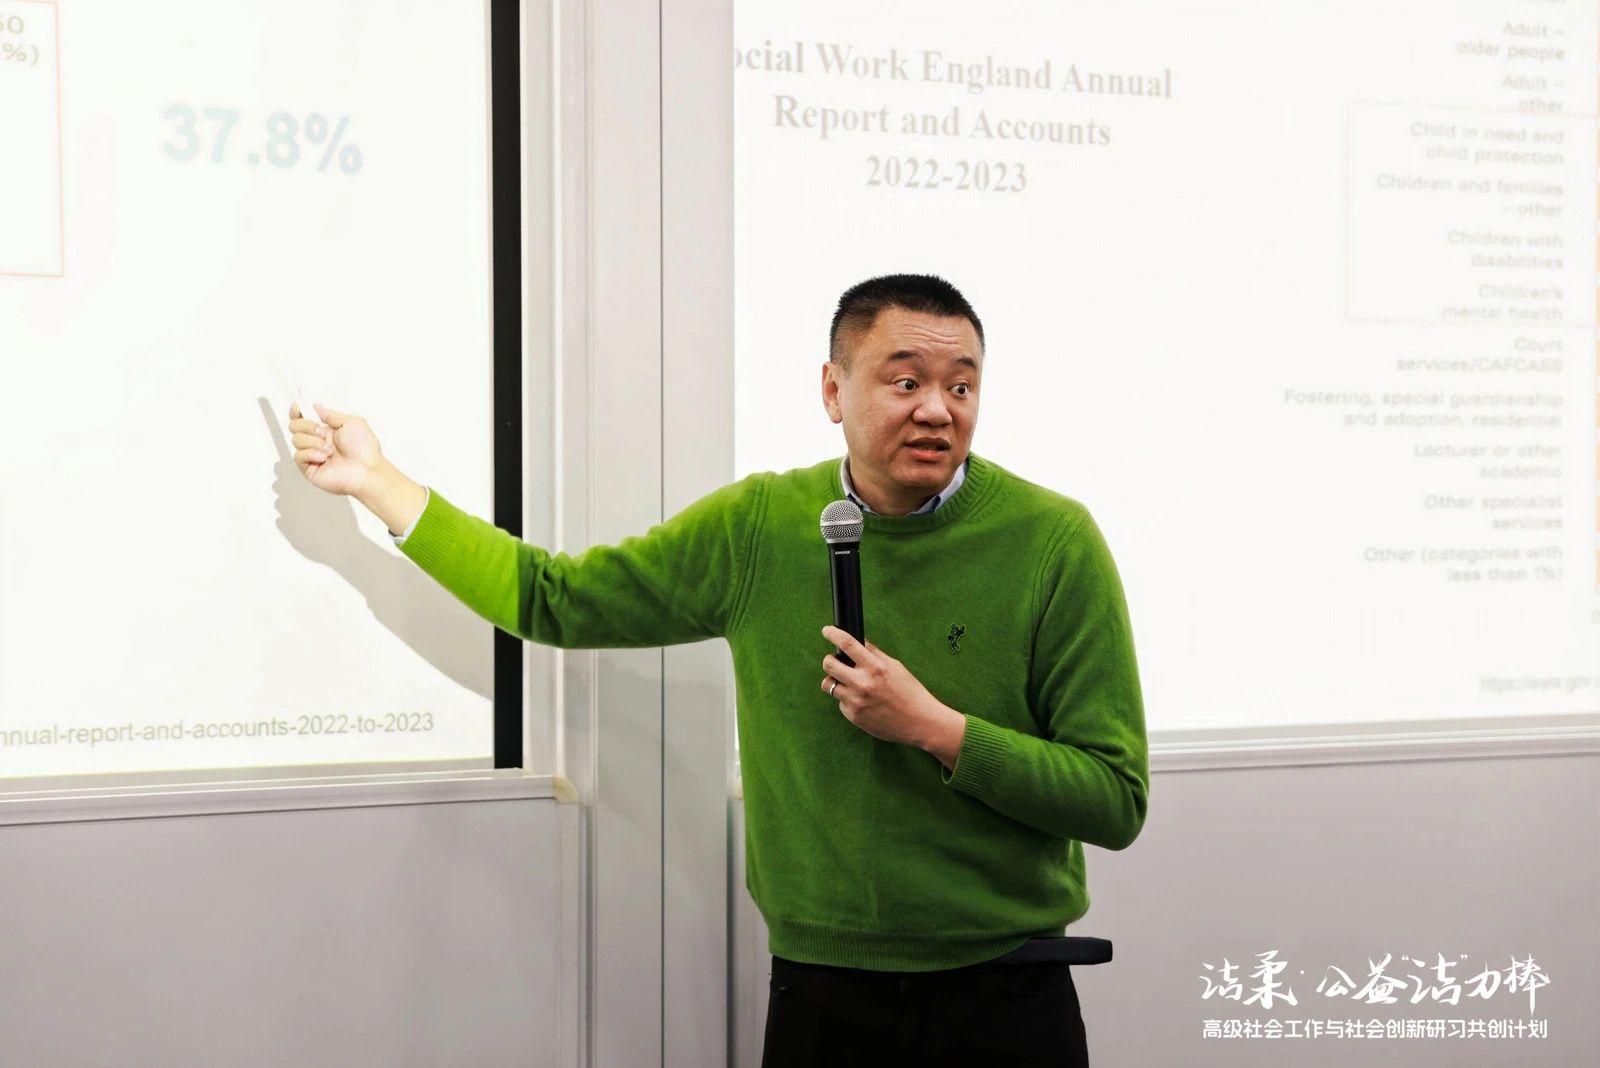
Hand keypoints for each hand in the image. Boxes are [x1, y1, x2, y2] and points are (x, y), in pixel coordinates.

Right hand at [288, 403, 383, 497]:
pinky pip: (298, 456)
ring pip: (296, 440)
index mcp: (327, 431)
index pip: (303, 419)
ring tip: (329, 449)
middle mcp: (318, 442)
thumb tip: (316, 407)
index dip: (297, 412)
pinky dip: (310, 454)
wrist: (367, 470)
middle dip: (306, 425)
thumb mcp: (351, 422)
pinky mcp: (309, 469)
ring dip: (313, 442)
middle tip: (320, 431)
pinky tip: (324, 457)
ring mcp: (313, 456)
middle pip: (295, 427)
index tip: (297, 407)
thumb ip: (331, 415)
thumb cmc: (365, 449)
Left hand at [820, 624, 956, 751]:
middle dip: (829, 659)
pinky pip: (840, 702)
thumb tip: (859, 642)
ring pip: (828, 684)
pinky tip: (862, 701)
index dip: (833, 634)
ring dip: (835, 680)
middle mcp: (862, 684)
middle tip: (836, 661)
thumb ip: (875, 654)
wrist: (919, 722)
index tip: (827, 631)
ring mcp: (856, 701)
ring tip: (847, 682)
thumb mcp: (895, 667)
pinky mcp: (853, 716)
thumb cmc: (911, 692)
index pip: (848, 644)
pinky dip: (847, 698)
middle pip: (829, 664)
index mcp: (875, 668)